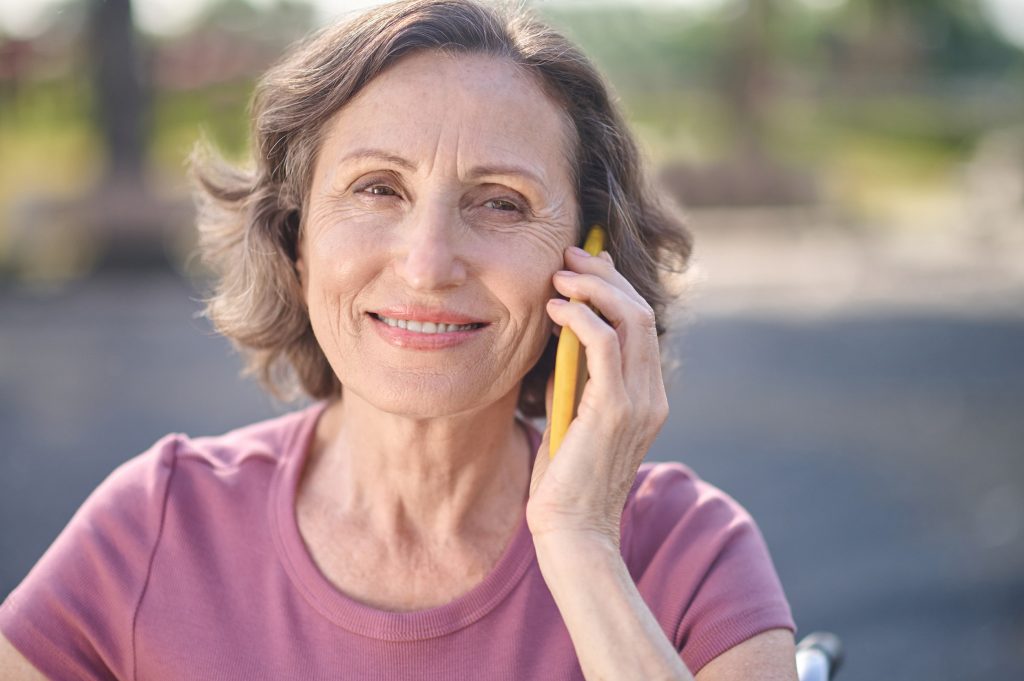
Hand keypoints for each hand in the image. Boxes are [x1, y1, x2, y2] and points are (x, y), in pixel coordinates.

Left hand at [526, 246, 668, 549]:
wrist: (571, 532)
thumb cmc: (564, 482)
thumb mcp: (572, 417)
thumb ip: (575, 378)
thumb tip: (561, 335)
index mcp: (647, 396)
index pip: (640, 324)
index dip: (613, 287)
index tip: (581, 267)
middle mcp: (652, 394)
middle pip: (640, 311)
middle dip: (604, 276)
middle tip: (568, 257)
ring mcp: (639, 401)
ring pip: (630, 319)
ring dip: (593, 289)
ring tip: (559, 277)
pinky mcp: (615, 409)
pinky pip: (605, 344)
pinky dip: (581, 319)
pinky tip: (555, 311)